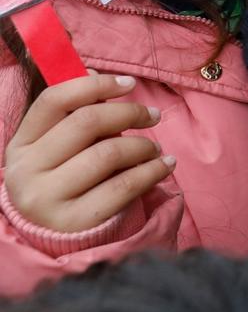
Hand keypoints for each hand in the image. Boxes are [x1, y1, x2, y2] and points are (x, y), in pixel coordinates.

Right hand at [2, 74, 172, 234]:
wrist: (53, 239)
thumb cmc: (64, 180)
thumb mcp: (58, 148)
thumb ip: (74, 113)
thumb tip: (93, 72)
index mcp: (20, 145)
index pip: (54, 100)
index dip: (95, 85)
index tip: (129, 84)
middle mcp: (26, 171)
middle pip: (87, 122)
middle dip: (129, 113)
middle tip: (153, 116)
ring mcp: (47, 199)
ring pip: (108, 153)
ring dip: (143, 145)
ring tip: (154, 149)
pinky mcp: (75, 222)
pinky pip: (124, 186)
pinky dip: (152, 171)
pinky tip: (164, 166)